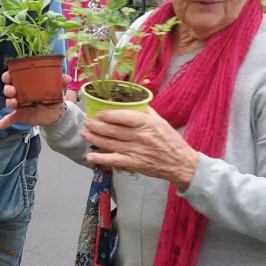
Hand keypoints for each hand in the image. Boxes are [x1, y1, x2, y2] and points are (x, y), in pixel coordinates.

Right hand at [0, 70, 71, 129]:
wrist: (56, 113)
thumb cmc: (53, 96)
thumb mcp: (58, 88)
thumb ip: (61, 82)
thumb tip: (67, 78)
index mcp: (26, 84)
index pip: (13, 77)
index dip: (8, 75)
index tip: (9, 75)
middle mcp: (19, 93)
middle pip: (8, 89)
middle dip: (8, 88)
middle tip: (13, 90)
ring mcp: (18, 105)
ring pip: (9, 102)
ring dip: (8, 101)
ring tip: (13, 103)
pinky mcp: (19, 116)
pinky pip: (9, 119)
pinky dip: (3, 122)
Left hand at [81, 107, 198, 188]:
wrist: (180, 163)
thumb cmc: (170, 140)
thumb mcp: (161, 121)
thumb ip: (146, 111)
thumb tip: (131, 100)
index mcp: (147, 123)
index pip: (125, 116)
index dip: (110, 115)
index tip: (99, 113)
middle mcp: (140, 136)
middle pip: (113, 130)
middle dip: (96, 125)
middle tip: (87, 122)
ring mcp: (136, 151)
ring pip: (110, 143)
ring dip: (95, 138)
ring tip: (84, 133)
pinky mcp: (134, 164)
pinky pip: (115, 160)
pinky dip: (102, 158)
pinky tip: (90, 155)